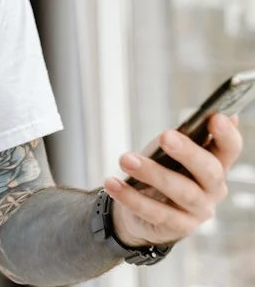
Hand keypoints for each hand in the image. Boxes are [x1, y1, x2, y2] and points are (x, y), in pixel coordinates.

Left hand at [104, 113, 242, 246]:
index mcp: (216, 164)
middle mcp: (213, 189)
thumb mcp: (170, 151)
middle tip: (166, 136)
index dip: (226, 135)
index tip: (216, 117)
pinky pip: (155, 211)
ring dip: (152, 173)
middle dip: (188, 152)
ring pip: (181, 192)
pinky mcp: (178, 227)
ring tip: (125, 159)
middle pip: (209, 171)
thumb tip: (220, 115)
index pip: (229, 149)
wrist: (141, 208)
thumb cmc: (162, 170)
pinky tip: (112, 183)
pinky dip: (131, 197)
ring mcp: (198, 211)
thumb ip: (189, 136)